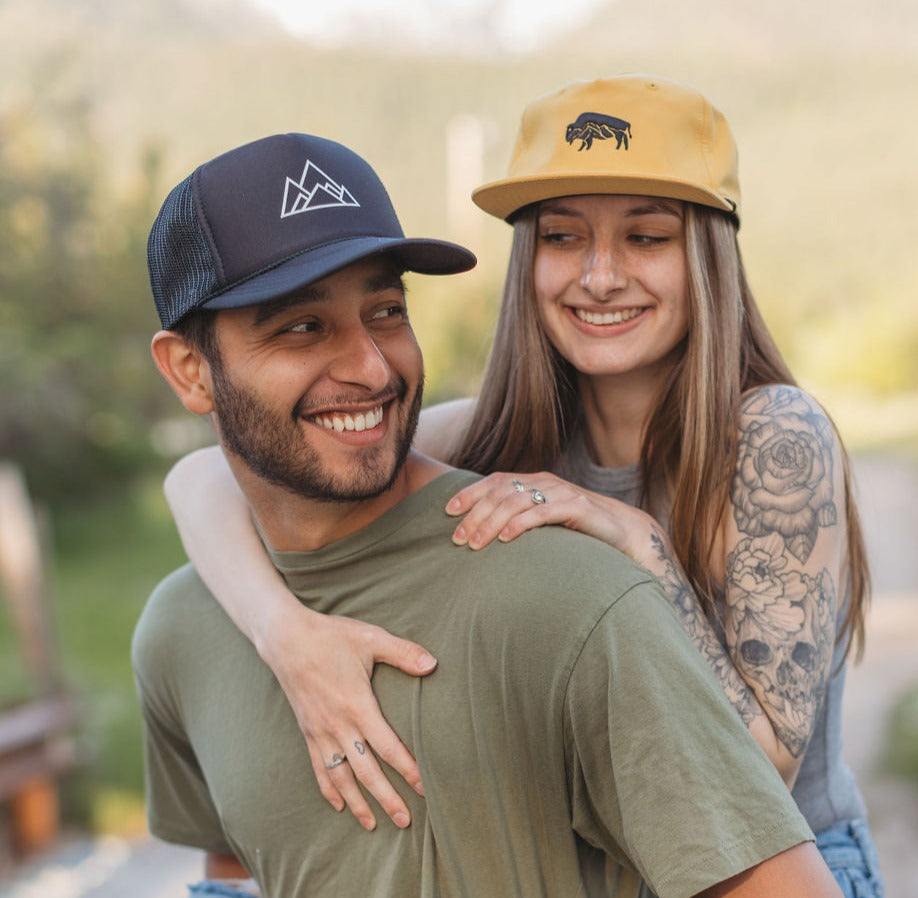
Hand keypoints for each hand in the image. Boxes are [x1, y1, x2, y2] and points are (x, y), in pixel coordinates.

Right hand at [257, 605, 436, 830]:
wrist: (286, 638)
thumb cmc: (331, 636)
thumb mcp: (371, 638)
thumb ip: (403, 653)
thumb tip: (433, 664)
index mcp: (357, 705)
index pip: (388, 747)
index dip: (408, 770)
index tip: (425, 787)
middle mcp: (338, 725)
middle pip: (366, 772)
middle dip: (387, 799)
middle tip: (405, 821)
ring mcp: (320, 731)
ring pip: (341, 778)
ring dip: (358, 803)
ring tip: (373, 825)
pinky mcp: (307, 731)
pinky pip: (319, 768)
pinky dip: (329, 790)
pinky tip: (339, 805)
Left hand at [445, 471, 656, 562]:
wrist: (624, 533)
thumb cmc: (579, 531)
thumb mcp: (545, 522)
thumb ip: (521, 520)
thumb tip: (483, 534)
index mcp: (535, 482)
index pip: (495, 481)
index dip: (470, 494)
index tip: (447, 511)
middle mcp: (545, 482)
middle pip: (501, 493)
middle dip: (475, 514)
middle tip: (457, 538)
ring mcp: (561, 492)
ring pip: (516, 502)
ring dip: (491, 523)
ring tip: (475, 543)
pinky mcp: (577, 507)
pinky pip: (543, 513)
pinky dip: (521, 524)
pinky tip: (506, 539)